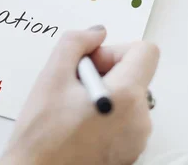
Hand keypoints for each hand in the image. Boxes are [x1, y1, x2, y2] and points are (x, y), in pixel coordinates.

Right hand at [0, 27, 158, 164]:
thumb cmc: (41, 136)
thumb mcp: (51, 76)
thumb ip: (75, 43)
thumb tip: (96, 34)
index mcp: (126, 96)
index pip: (145, 51)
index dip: (115, 50)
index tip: (92, 63)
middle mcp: (140, 120)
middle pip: (135, 74)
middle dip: (105, 72)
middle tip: (73, 86)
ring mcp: (137, 140)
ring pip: (129, 97)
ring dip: (104, 93)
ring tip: (72, 108)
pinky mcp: (129, 153)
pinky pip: (125, 120)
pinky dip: (106, 115)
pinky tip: (78, 124)